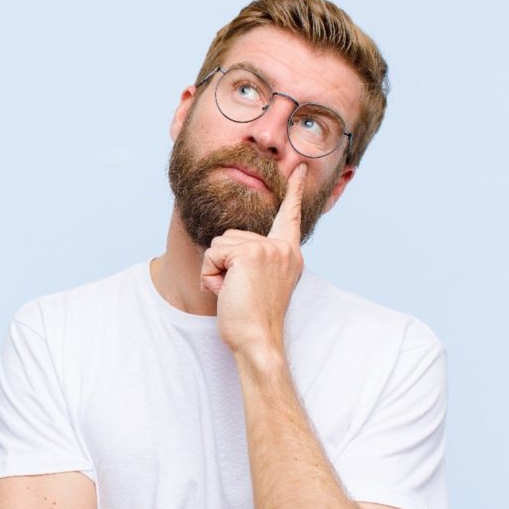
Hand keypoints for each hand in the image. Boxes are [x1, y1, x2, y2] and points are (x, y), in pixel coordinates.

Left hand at [201, 162, 306, 353]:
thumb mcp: (259, 283)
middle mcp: (283, 248)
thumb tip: (230, 249)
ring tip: (235, 293)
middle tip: (239, 292)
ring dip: (216, 271)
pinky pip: (212, 254)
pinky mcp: (250, 254)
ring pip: (219, 245)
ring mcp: (268, 249)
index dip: (294, 192)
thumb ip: (254, 261)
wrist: (257, 340)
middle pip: (232, 237)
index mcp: (288, 254)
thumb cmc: (252, 319)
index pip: (290, 217)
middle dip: (223, 265)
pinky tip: (227, 292)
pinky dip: (211, 275)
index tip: (298, 168)